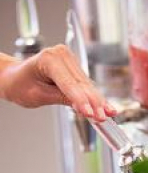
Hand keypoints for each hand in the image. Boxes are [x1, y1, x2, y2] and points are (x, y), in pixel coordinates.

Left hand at [0, 47, 115, 121]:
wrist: (15, 77)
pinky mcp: (75, 68)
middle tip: (102, 117)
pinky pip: (87, 85)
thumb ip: (61, 98)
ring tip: (107, 115)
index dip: (81, 100)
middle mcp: (61, 55)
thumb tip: (82, 107)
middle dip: (94, 103)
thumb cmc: (20, 84)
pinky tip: (106, 107)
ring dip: (98, 102)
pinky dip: (95, 98)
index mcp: (48, 58)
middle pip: (82, 84)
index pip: (69, 83)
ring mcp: (70, 59)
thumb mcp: (38, 95)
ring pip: (87, 85)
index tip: (90, 113)